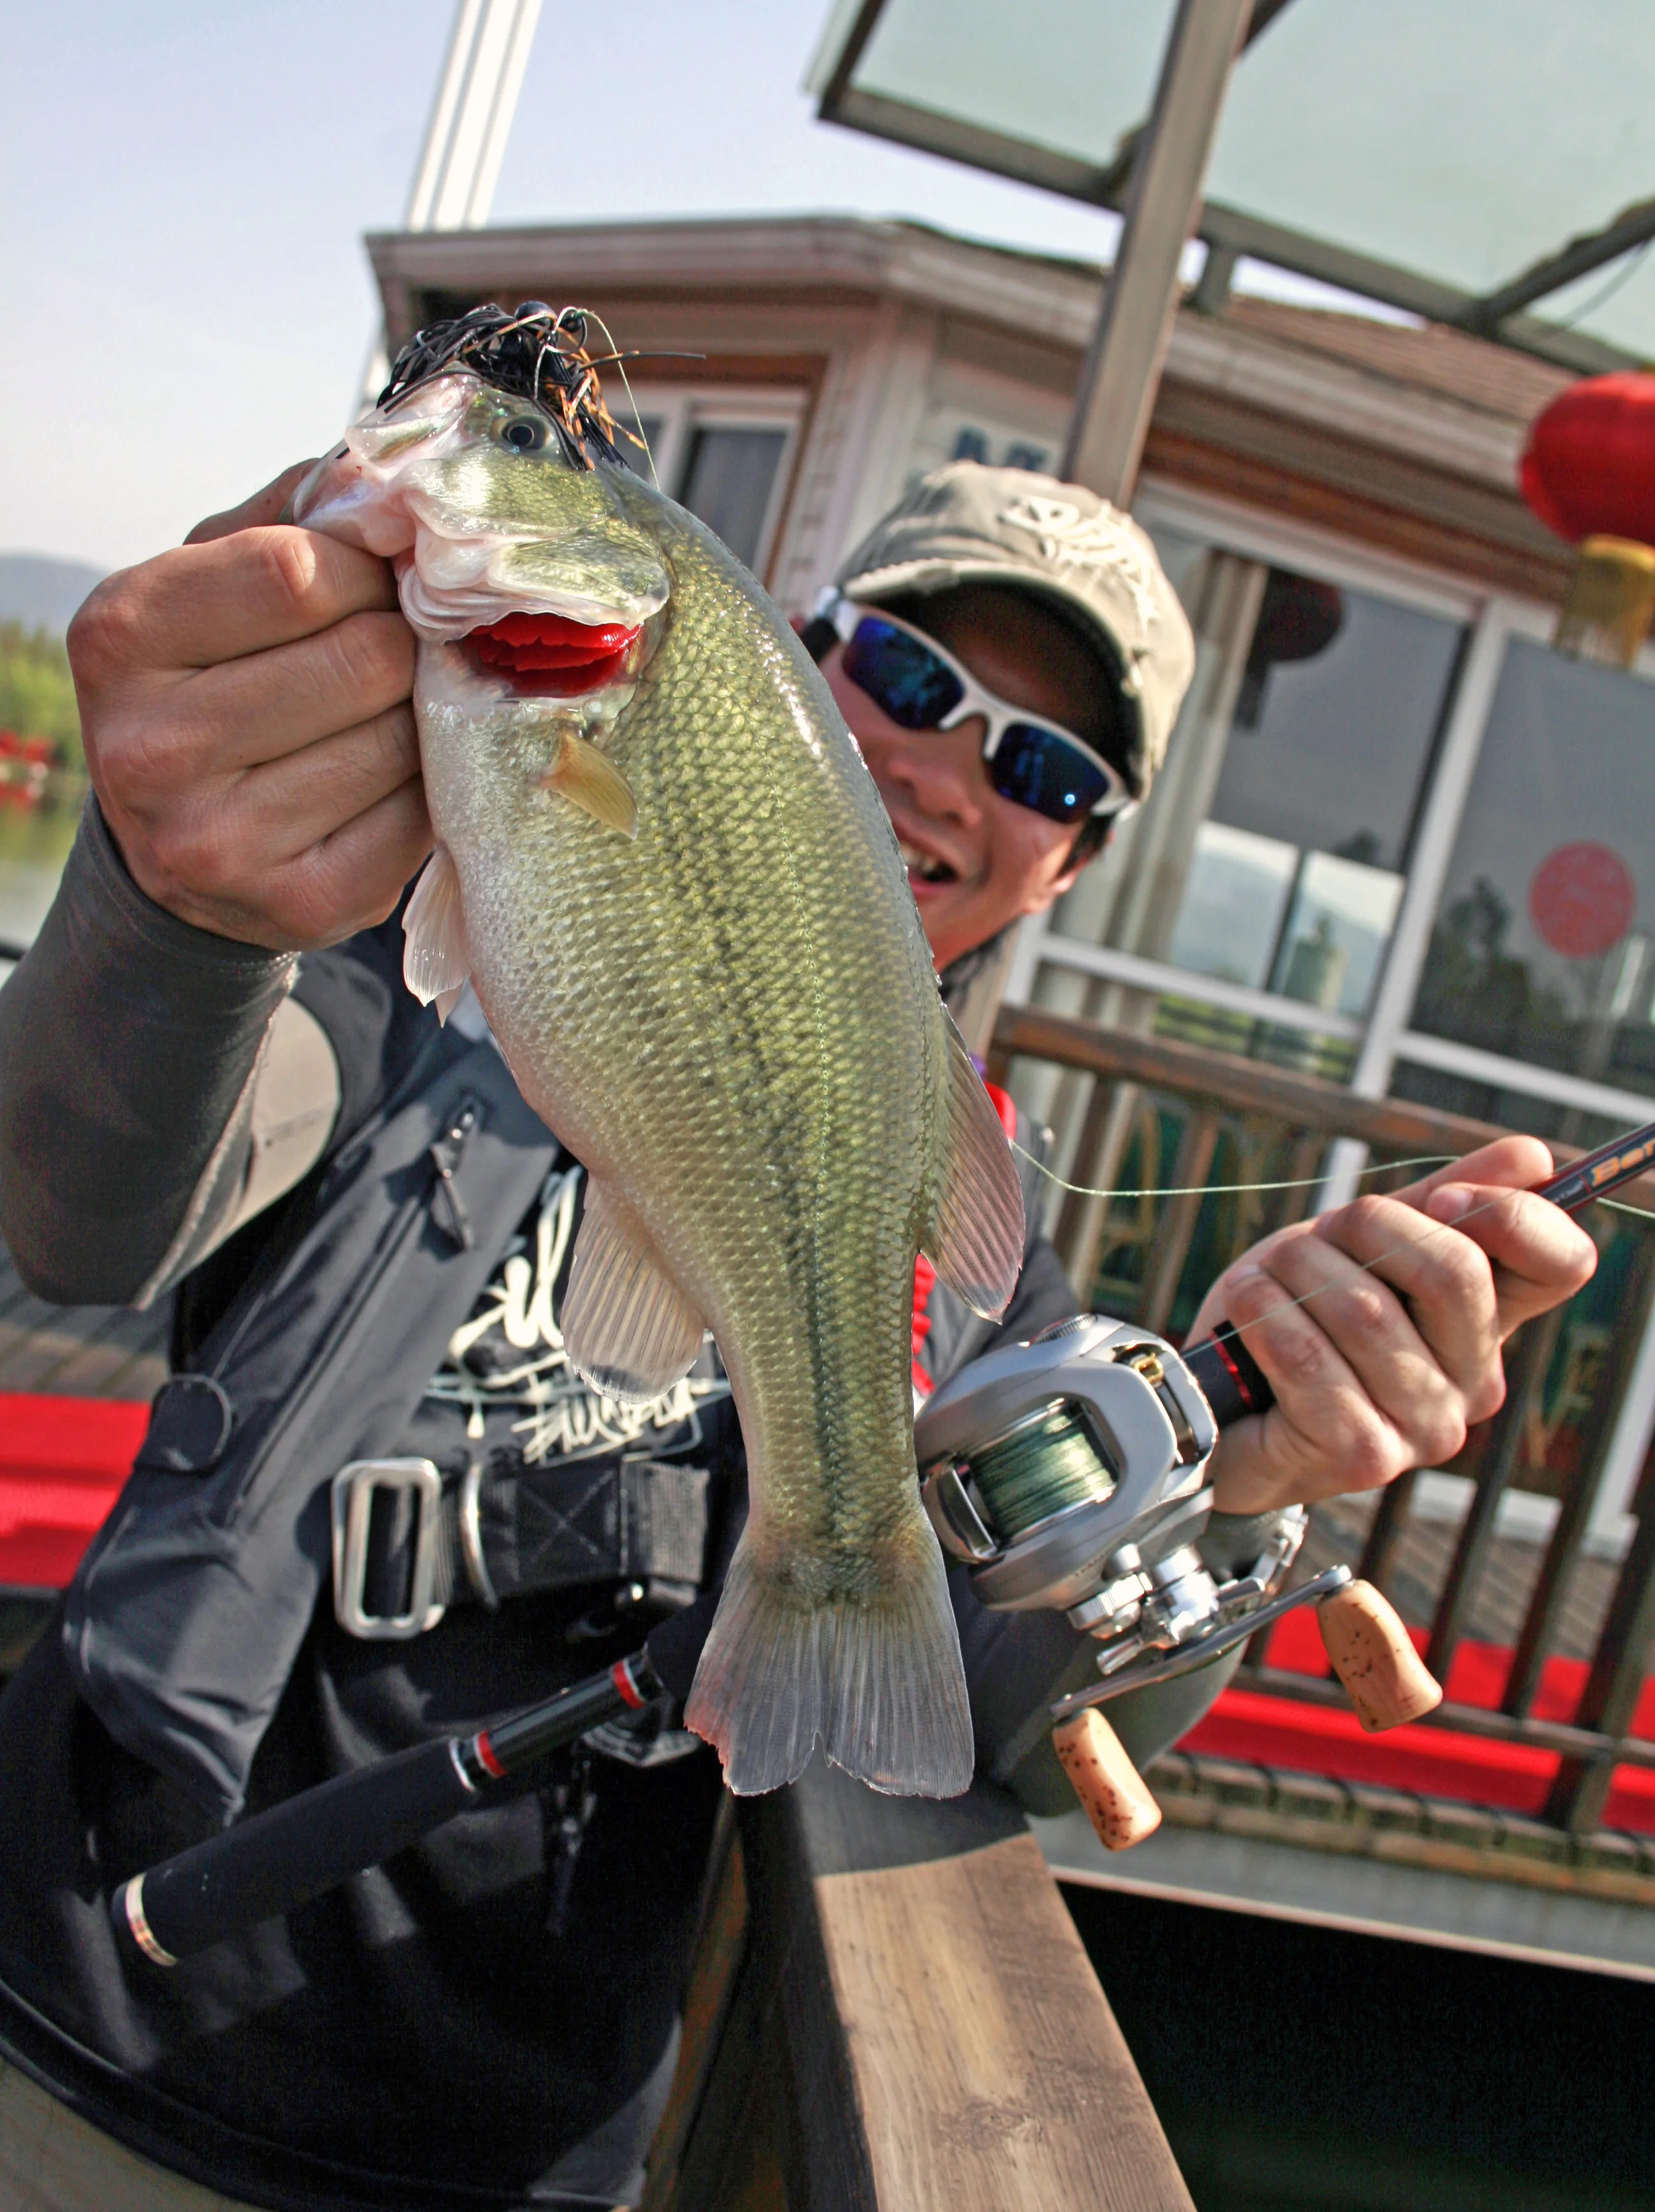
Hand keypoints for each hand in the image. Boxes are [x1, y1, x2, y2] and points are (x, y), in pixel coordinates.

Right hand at [70, 463, 430, 949]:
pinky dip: (427, 791)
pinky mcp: (297, 907)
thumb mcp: (214, 580)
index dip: (364, 570)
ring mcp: (220, 839)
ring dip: (420, 720)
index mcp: (122, 636)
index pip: (296, 572)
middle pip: (363, 658)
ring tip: (383, 719)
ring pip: (401, 740)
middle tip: (391, 655)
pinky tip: (389, 782)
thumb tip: (400, 479)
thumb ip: (298, 515)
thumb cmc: (213, 683)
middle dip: (401, 645)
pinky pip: (418, 821)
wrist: (178, 848)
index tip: (374, 582)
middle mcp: (151, 746)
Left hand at [1194, 1136, 1598, 1515]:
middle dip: (1364, 1225)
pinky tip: (1245, 1307)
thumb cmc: (1297, 1318)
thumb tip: (1532, 1154)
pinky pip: (1306, 1357)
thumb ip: (1441, 1201)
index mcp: (1489, 1323)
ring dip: (1292, 1269)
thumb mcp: (1363, 1245)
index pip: (1563, 1262)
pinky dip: (1261, 1312)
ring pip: (1364, 1308)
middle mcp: (1474, 1384)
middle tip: (1317, 1236)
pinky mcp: (1362, 1457)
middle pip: (1455, 1270)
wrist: (1220, 1408)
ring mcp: (1424, 1428)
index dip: (1511, 1213)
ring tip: (1262, 1279)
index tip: (1442, 1198)